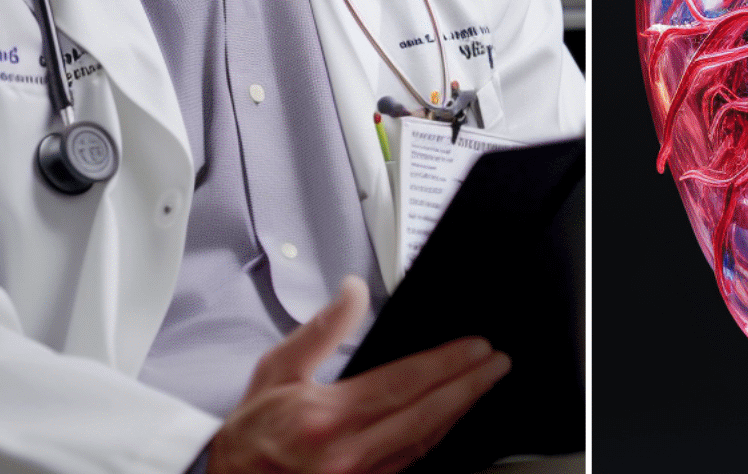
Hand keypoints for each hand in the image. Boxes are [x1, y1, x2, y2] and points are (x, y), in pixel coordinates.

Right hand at [207, 276, 509, 473]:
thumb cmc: (250, 435)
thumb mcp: (277, 370)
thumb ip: (322, 330)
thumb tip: (354, 290)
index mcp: (328, 417)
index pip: (405, 383)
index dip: (447, 364)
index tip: (477, 348)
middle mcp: (349, 452)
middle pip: (428, 414)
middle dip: (470, 386)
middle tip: (498, 364)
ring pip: (427, 442)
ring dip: (460, 411)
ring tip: (483, 385)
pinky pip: (412, 462)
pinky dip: (436, 438)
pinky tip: (451, 420)